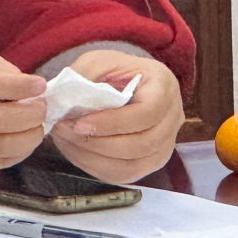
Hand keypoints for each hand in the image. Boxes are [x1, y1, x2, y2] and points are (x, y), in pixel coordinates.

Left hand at [49, 51, 184, 184]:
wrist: (124, 85)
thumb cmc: (114, 71)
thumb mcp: (99, 61)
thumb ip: (84, 75)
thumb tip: (65, 100)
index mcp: (165, 86)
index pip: (147, 112)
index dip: (113, 122)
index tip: (79, 123)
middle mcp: (173, 118)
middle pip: (143, 144)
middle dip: (99, 143)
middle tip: (66, 132)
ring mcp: (165, 144)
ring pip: (133, 166)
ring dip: (94, 158)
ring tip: (67, 143)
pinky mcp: (150, 163)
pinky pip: (125, 176)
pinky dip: (97, 168)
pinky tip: (77, 153)